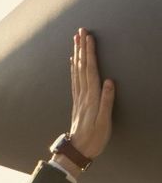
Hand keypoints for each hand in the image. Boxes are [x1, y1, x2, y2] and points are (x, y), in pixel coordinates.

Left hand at [68, 28, 114, 159]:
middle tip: (80, 31)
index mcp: (91, 97)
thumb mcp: (104, 122)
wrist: (78, 151)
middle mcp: (83, 95)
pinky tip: (72, 62)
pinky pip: (74, 80)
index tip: (88, 37)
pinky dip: (73, 68)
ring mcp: (78, 98)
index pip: (90, 70)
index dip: (89, 53)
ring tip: (75, 40)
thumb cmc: (94, 138)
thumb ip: (107, 101)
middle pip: (81, 67)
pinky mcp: (77, 102)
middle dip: (81, 48)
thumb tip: (109, 81)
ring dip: (76, 54)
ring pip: (76, 71)